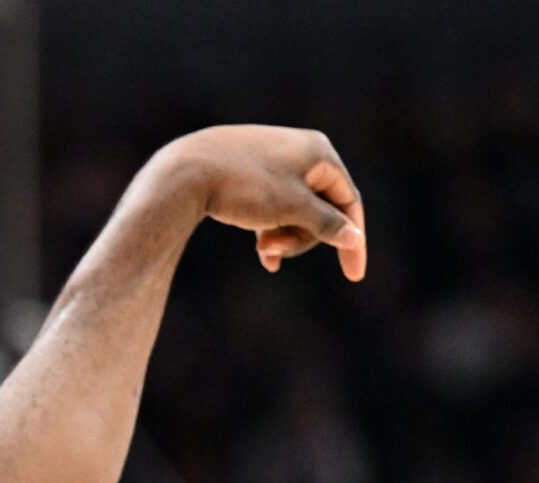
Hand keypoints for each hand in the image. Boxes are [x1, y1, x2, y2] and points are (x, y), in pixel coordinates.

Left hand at [156, 125, 366, 280]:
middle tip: (277, 254)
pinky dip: (268, 228)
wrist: (185, 172)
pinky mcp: (248, 170)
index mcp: (319, 151)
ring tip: (263, 251)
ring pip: (293, 210)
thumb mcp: (292, 209)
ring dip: (283, 236)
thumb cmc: (245, 187)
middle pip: (320, 208)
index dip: (353, 239)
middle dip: (302, 238)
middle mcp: (299, 149)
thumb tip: (353, 237)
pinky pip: (271, 206)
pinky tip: (261, 252)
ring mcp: (272, 159)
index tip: (354, 276)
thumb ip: (326, 224)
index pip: (348, 201)